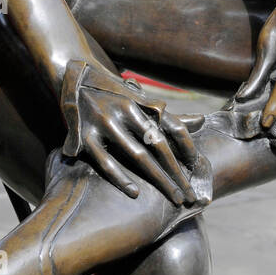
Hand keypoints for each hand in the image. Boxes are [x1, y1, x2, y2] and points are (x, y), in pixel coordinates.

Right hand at [62, 60, 199, 205]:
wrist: (73, 77)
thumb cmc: (114, 94)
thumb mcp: (141, 100)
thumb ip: (168, 116)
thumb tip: (202, 121)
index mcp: (142, 104)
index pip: (173, 127)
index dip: (187, 148)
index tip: (198, 168)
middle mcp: (126, 111)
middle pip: (159, 146)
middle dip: (177, 172)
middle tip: (190, 195)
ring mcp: (105, 123)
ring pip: (137, 157)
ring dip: (158, 179)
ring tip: (173, 197)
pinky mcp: (84, 136)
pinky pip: (106, 162)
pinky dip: (121, 178)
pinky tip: (136, 193)